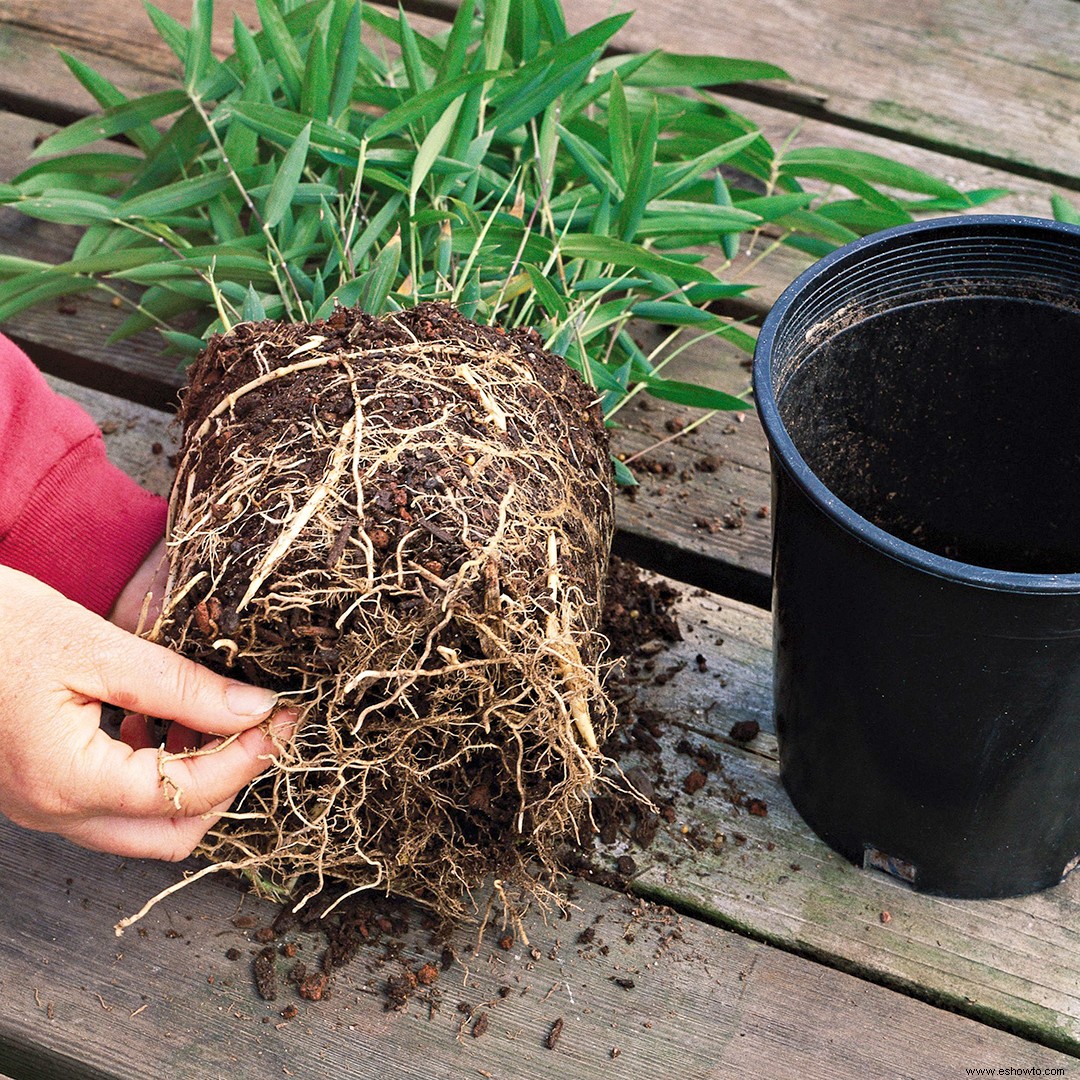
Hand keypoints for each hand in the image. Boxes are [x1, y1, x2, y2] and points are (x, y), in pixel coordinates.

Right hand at [0, 564, 294, 859]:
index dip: (249, 756)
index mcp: (67, 782)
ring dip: (192, 780)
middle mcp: (52, 811)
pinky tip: (163, 719)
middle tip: (258, 726)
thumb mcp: (96, 649)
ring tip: (212, 717)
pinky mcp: (39, 788)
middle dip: (227, 784)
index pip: (188, 794)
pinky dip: (154, 771)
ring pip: (143, 826)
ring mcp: (41, 806)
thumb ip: (181, 688)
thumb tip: (254, 709)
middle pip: (171, 834)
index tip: (286, 718)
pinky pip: (113, 803)